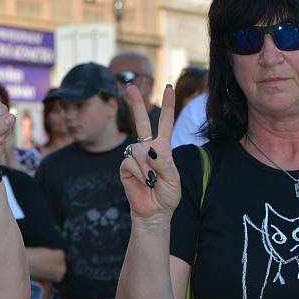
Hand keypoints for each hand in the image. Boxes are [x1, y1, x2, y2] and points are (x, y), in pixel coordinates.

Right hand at [120, 84, 181, 220]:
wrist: (154, 212)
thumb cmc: (167, 196)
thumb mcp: (173, 179)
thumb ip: (164, 163)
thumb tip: (149, 149)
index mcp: (163, 148)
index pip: (166, 123)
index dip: (168, 106)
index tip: (168, 88)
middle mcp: (147, 148)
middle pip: (141, 122)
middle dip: (136, 104)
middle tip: (130, 86)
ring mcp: (135, 157)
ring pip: (138, 149)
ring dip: (147, 166)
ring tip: (153, 181)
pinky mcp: (125, 167)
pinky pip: (131, 162)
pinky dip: (140, 172)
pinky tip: (145, 181)